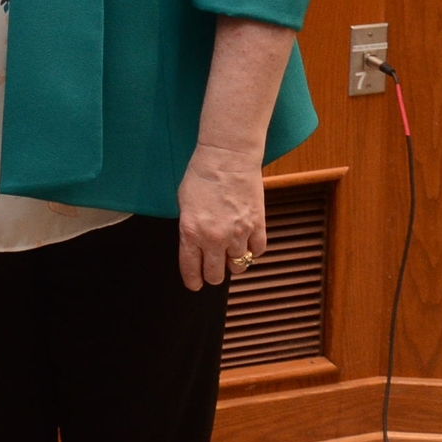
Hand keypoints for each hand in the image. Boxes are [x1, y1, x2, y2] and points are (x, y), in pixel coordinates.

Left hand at [175, 142, 266, 289]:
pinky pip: (258, 251)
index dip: (193, 281)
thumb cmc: (201, 175)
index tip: (195, 284)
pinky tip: (247, 242)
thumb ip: (189, 228)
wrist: (227, 157)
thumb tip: (194, 245)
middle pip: (216, 275)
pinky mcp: (258, 226)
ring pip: (238, 266)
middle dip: (213, 274)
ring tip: (230, 250)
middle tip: (213, 267)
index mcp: (191, 233)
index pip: (192, 270)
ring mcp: (238, 234)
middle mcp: (215, 239)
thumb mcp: (184, 204)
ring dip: (233, 261)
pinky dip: (253, 250)